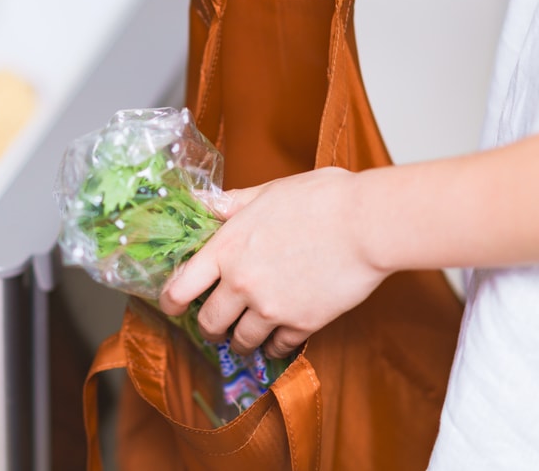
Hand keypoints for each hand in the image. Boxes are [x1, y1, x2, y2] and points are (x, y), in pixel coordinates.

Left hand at [158, 167, 389, 359]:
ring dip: (241, 340)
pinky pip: (278, 346)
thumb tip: (202, 201)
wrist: (367, 223)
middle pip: (208, 322)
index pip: (181, 286)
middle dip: (209, 326)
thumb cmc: (322, 199)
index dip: (171, 301)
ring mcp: (270, 307)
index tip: (172, 306)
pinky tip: (280, 334)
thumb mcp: (268, 192)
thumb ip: (231, 204)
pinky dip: (276, 343)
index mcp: (227, 247)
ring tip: (246, 336)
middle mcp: (241, 282)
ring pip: (241, 340)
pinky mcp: (301, 323)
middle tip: (216, 325)